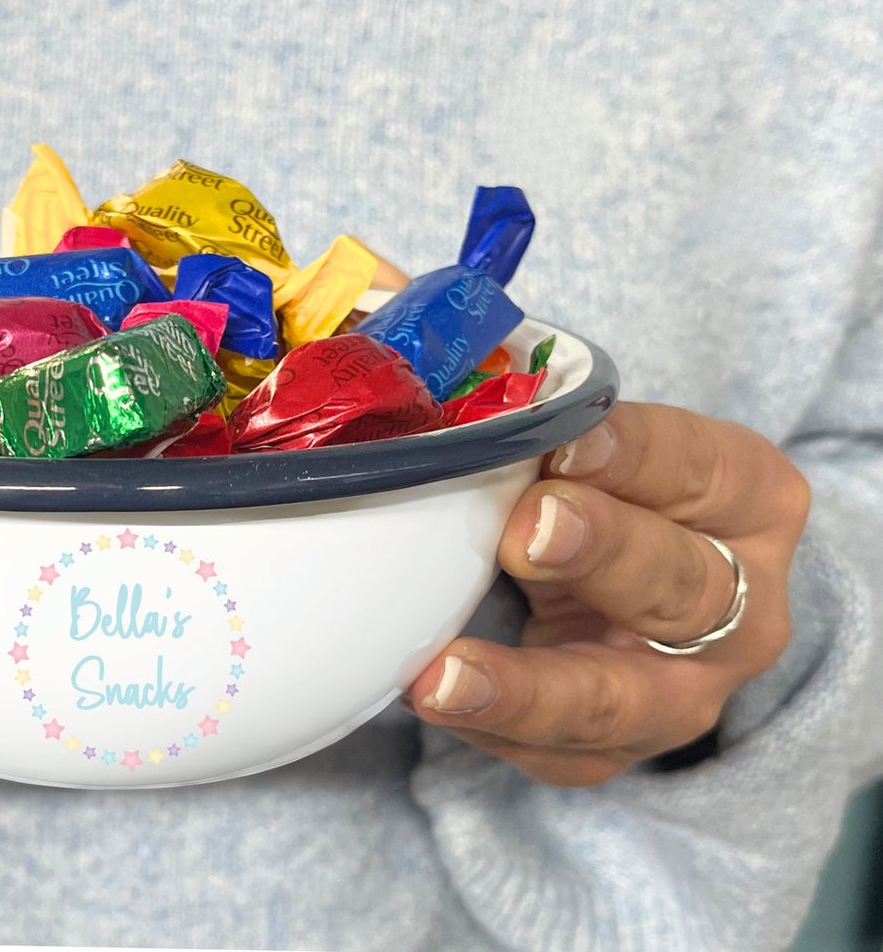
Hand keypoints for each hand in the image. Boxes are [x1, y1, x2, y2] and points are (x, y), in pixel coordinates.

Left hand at [404, 403, 810, 785]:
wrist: (603, 570)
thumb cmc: (590, 483)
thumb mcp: (583, 445)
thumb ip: (545, 433)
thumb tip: (465, 420)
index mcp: (747, 498)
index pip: (695, 467)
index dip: (629, 455)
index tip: (562, 445)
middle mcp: (740, 603)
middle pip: (680, 586)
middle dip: (599, 557)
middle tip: (523, 536)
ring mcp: (689, 688)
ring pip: (618, 700)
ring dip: (527, 690)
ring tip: (443, 676)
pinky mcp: (624, 745)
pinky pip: (559, 753)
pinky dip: (488, 728)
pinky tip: (427, 695)